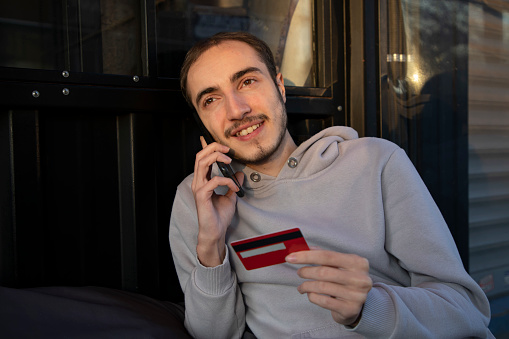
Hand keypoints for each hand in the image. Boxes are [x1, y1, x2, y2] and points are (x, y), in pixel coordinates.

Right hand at [192, 137, 243, 266]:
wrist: (216, 231)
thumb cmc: (219, 216)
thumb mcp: (231, 196)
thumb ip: (233, 183)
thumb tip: (240, 173)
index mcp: (203, 180)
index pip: (202, 158)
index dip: (207, 147)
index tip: (220, 143)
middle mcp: (198, 182)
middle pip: (200, 156)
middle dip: (213, 147)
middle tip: (227, 149)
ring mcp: (199, 188)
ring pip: (202, 163)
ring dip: (217, 157)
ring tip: (229, 160)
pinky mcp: (202, 195)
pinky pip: (214, 180)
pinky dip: (227, 180)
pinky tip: (234, 186)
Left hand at [286, 250, 371, 325]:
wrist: (356, 305)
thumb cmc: (345, 280)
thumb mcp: (340, 265)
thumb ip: (324, 255)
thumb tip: (302, 248)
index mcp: (358, 262)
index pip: (327, 256)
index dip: (306, 256)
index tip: (290, 257)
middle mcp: (360, 278)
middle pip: (324, 271)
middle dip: (306, 271)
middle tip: (299, 272)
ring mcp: (356, 295)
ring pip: (322, 287)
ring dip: (306, 286)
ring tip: (302, 286)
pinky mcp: (350, 309)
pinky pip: (323, 301)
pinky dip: (312, 296)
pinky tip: (310, 294)